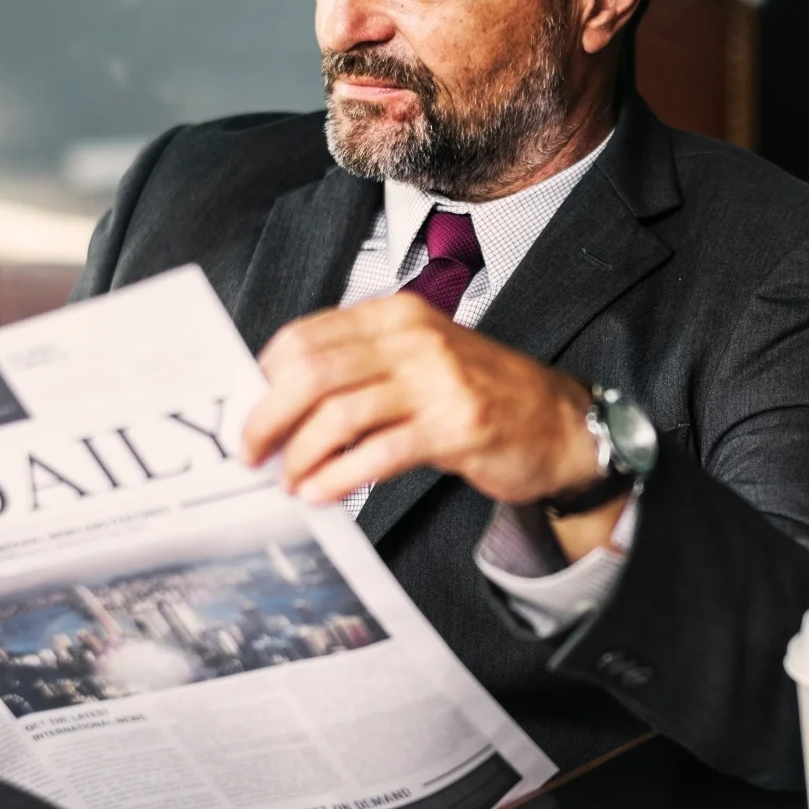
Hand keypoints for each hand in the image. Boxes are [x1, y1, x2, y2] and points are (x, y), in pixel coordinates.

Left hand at [240, 292, 611, 512]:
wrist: (560, 424)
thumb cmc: (479, 395)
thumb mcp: (417, 362)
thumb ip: (359, 370)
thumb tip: (279, 403)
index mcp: (396, 315)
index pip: (307, 336)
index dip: (265, 378)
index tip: (248, 413)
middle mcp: (414, 338)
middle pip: (312, 372)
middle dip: (268, 417)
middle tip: (250, 452)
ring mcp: (437, 381)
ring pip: (338, 414)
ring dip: (300, 454)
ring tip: (288, 480)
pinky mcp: (456, 426)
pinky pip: (377, 453)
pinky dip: (338, 477)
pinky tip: (320, 493)